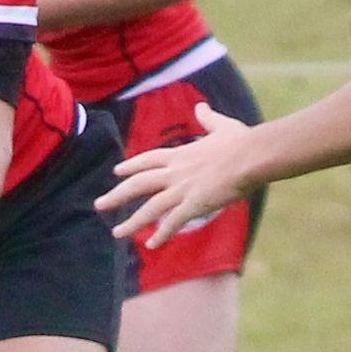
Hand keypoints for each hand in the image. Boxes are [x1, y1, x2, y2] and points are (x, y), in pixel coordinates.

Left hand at [96, 104, 257, 246]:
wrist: (251, 156)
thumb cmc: (242, 141)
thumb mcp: (222, 126)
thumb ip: (208, 118)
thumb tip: (201, 106)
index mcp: (181, 154)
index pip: (148, 160)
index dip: (131, 166)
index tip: (116, 171)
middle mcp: (175, 172)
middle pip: (139, 184)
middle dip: (117, 195)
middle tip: (99, 205)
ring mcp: (183, 189)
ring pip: (150, 207)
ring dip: (132, 222)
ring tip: (117, 233)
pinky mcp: (194, 204)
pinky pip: (173, 222)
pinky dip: (160, 234)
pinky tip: (151, 245)